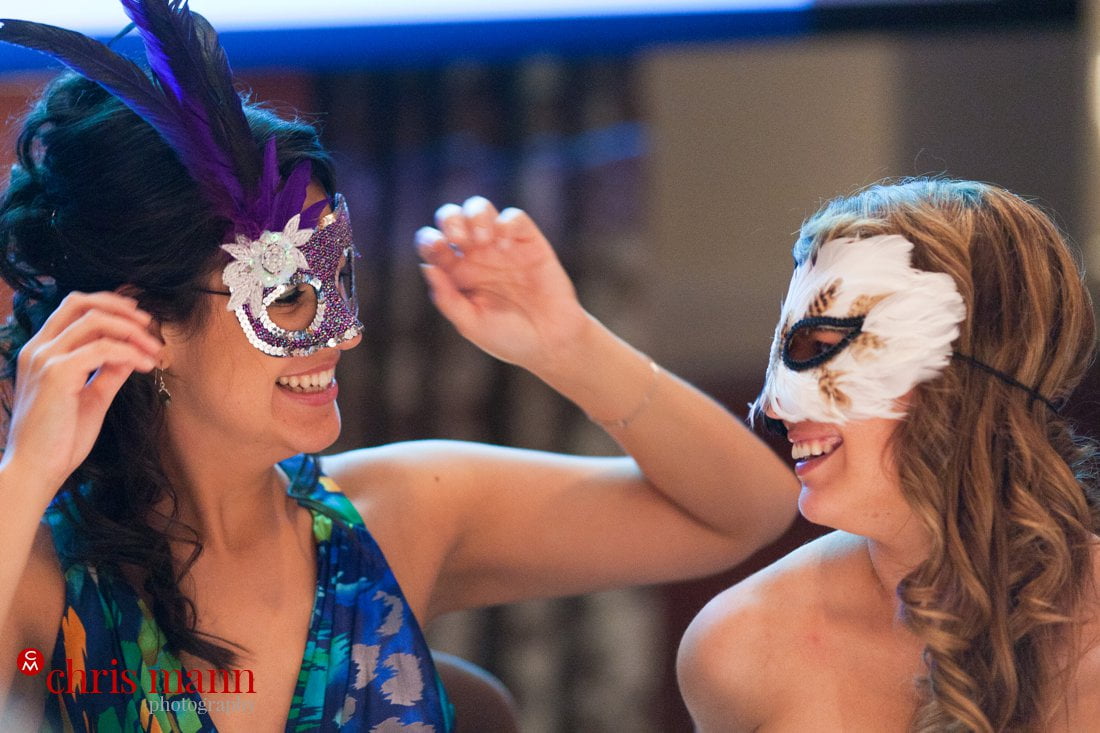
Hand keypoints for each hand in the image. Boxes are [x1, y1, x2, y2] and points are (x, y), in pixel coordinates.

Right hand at [1, 292, 161, 495]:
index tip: (139, 320)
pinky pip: (101, 349)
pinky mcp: (56, 374)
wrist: (36, 470)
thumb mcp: (91, 398)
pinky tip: (147, 366)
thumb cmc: (59, 439)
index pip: (73, 308)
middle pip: (80, 302)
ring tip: (155, 350)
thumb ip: (108, 374)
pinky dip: (129, 353)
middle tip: (150, 325)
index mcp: (41, 351)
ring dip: (132, 332)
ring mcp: (45, 358)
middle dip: (120, 308)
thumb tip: (131, 355)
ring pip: (94, 321)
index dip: (109, 306)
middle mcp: (38, 348)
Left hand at [416, 197, 588, 371]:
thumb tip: (426, 266)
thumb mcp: (471, 324)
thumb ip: (447, 298)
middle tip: (460, 240)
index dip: (428, 239)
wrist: (551, 343)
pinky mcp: (529, 242)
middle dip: (449, 219)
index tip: (439, 249)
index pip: (432, 244)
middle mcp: (476, 255)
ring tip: (482, 239)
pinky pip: (513, 217)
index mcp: (456, 273)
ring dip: (475, 215)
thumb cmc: (508, 338)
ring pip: (480, 208)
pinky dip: (506, 223)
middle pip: (451, 217)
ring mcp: (502, 246)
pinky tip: (506, 245)